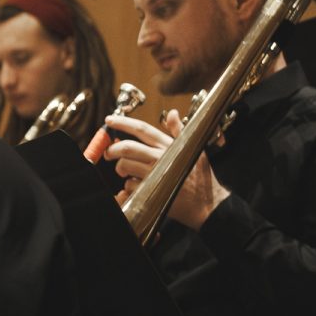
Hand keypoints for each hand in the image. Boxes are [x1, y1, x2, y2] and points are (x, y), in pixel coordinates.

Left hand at [104, 111, 229, 229]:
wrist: (206, 202)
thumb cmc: (199, 176)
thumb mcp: (194, 148)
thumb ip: (179, 131)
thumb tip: (172, 113)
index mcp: (169, 145)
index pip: (142, 129)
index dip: (123, 123)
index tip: (109, 120)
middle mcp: (161, 157)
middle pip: (127, 148)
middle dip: (112, 149)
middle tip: (109, 153)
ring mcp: (155, 173)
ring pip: (125, 165)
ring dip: (120, 168)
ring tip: (124, 171)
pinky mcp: (151, 190)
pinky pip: (129, 184)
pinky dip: (129, 185)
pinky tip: (138, 185)